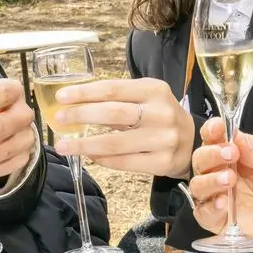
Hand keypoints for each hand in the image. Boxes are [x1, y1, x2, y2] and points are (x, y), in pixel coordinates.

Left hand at [51, 77, 192, 176]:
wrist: (194, 143)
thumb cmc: (160, 116)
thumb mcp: (147, 98)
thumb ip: (118, 99)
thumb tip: (75, 104)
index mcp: (154, 90)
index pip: (113, 89)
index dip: (84, 93)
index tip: (61, 97)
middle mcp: (161, 113)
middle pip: (113, 113)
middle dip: (81, 115)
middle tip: (58, 119)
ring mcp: (164, 139)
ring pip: (115, 142)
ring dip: (84, 144)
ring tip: (64, 146)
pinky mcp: (163, 162)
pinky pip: (124, 162)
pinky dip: (102, 160)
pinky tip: (89, 156)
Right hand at [188, 119, 252, 249]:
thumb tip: (235, 136)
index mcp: (235, 152)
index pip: (213, 138)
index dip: (211, 131)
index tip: (218, 127)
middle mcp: (222, 171)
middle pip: (200, 160)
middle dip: (210, 155)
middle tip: (230, 155)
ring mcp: (219, 196)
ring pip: (197, 186)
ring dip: (209, 180)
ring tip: (230, 180)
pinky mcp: (221, 219)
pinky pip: (203, 214)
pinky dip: (210, 208)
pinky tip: (223, 204)